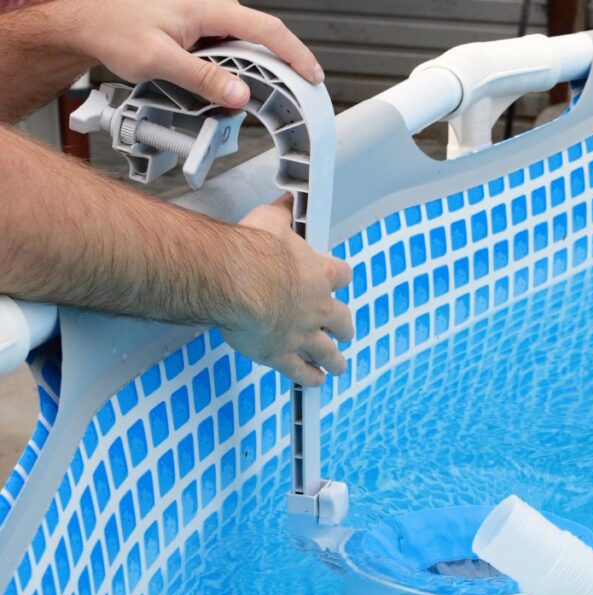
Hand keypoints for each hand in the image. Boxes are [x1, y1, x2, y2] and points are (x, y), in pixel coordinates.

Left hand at [60, 0, 322, 107]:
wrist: (86, 20)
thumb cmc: (114, 29)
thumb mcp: (158, 59)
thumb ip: (202, 78)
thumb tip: (241, 93)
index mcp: (208, 8)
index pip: (267, 29)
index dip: (296, 54)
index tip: (314, 76)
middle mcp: (211, 9)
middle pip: (263, 38)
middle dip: (284, 67)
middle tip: (300, 96)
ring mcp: (206, 20)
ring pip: (246, 47)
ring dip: (259, 73)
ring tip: (266, 99)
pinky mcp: (198, 32)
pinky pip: (229, 51)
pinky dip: (239, 72)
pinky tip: (233, 90)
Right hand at [224, 196, 352, 386]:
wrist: (235, 281)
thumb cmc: (249, 250)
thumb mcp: (268, 221)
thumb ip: (280, 214)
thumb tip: (286, 202)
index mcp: (316, 274)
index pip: (341, 275)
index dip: (341, 277)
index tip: (340, 279)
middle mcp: (315, 306)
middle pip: (342, 319)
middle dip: (345, 326)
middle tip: (346, 331)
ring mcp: (301, 332)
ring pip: (327, 351)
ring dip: (335, 359)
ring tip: (339, 365)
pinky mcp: (280, 353)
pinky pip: (300, 370)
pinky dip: (309, 377)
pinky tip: (315, 381)